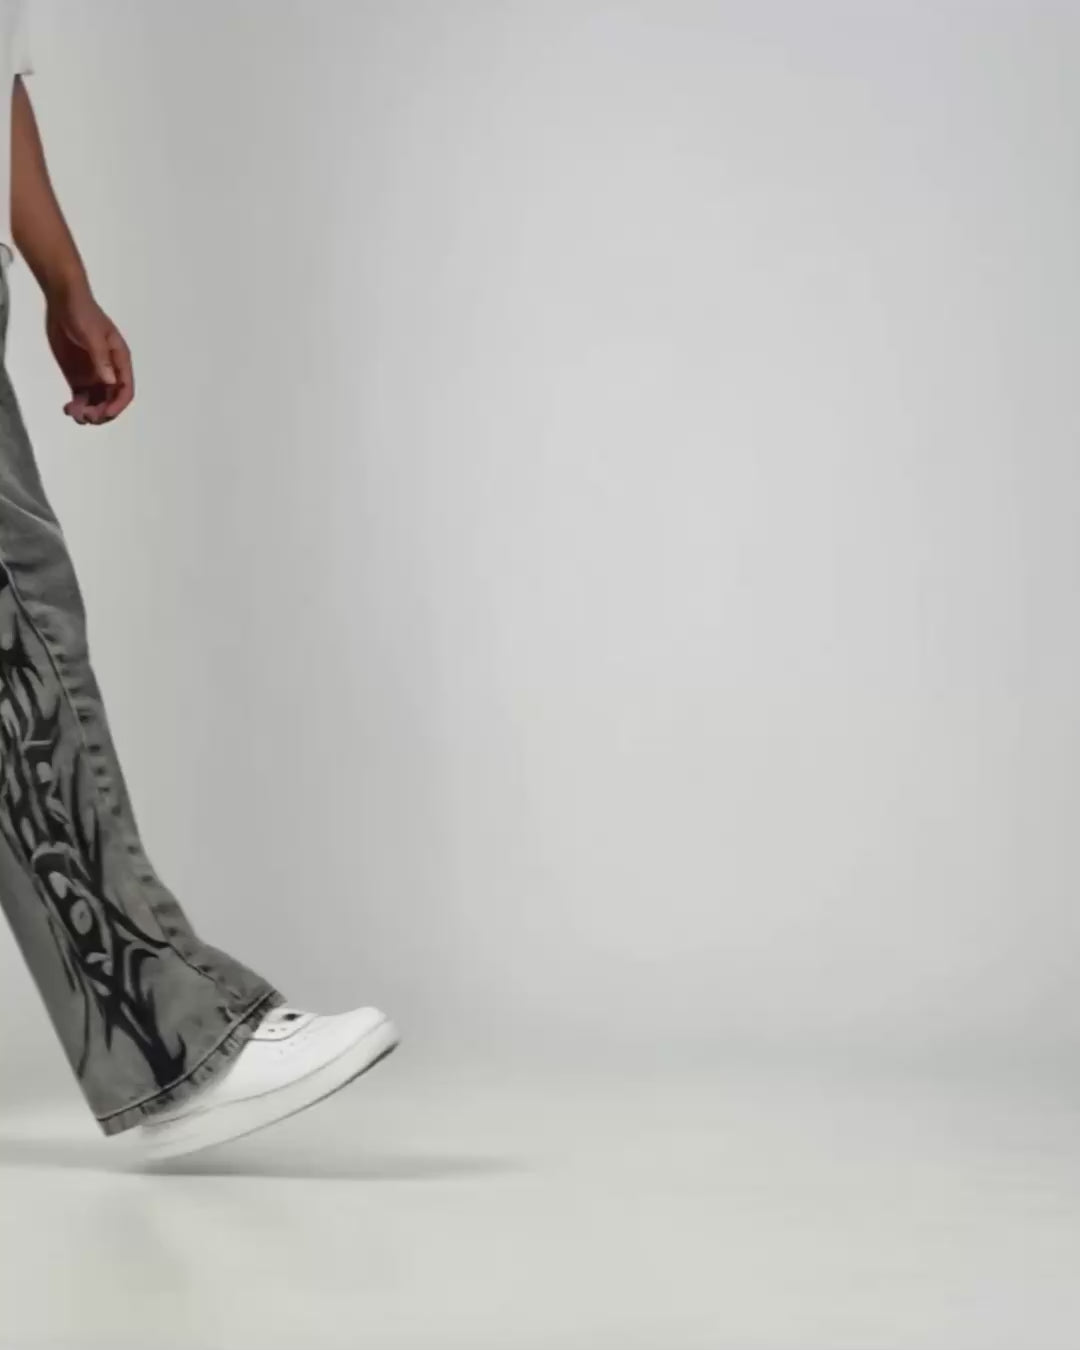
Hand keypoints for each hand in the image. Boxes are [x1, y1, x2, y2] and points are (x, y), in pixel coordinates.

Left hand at [45, 283, 133, 424]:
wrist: (63, 300)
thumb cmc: (82, 313)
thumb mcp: (92, 335)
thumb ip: (101, 358)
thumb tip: (110, 382)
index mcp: (120, 361)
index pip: (125, 390)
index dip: (117, 405)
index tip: (104, 414)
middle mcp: (110, 372)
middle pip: (111, 401)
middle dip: (101, 412)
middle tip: (85, 416)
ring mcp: (93, 375)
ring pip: (96, 403)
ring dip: (88, 413)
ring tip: (73, 413)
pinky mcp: (78, 376)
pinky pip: (81, 398)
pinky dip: (76, 407)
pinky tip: (68, 409)